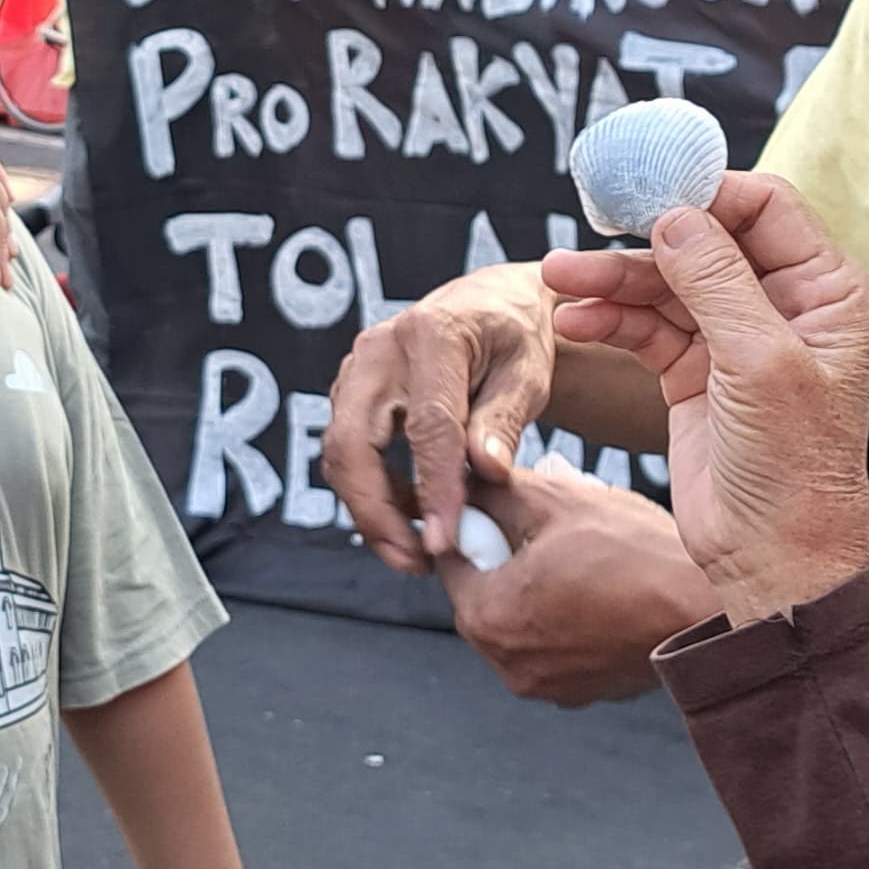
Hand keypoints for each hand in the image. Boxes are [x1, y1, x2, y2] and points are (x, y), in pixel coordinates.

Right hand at [322, 265, 557, 571]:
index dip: (434, 489)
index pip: (427, 426)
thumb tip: (485, 472)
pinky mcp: (350, 398)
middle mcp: (378, 352)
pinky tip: (409, 520)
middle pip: (352, 445)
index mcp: (431, 335)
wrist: (490, 309)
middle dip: (375, 513)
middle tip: (415, 560)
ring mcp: (355, 374)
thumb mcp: (528, 373)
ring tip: (416, 552)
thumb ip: (504, 421)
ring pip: (341, 457)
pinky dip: (372, 495)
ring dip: (371, 512)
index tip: (446, 541)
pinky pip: (348, 456)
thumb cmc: (512, 336)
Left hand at [440, 464, 716, 705]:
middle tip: (548, 529)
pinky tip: (602, 590)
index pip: (449, 559)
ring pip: (520, 622)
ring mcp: (546, 685)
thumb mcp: (555, 501)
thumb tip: (467, 482)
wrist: (709, 608)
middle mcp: (507, 664)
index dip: (472, 524)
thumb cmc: (637, 555)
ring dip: (536, 589)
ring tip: (581, 558)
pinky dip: (566, 619)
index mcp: (486, 617)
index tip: (498, 507)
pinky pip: (555, 646)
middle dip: (506, 558)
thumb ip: (496, 493)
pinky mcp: (582, 692)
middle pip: (483, 595)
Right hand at [543, 177, 868, 625]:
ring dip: (612, 280)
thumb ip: (718, 284)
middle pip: (705, 242)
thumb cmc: (793, 470)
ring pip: (667, 284)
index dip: (707, 195)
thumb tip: (677, 216)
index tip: (648, 192)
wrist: (769, 559)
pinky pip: (646, 327)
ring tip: (556, 279)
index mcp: (829, 293)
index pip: (765, 209)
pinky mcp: (695, 371)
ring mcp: (737, 338)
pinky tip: (574, 319)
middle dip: (644, 241)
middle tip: (587, 236)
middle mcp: (786, 305)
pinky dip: (610, 319)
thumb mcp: (761, 365)